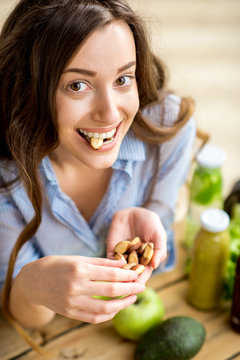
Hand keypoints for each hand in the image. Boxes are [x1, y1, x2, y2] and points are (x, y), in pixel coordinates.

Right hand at [17, 255, 144, 323]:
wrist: (34, 281)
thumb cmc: (58, 265)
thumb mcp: (78, 258)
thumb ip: (101, 263)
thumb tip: (123, 264)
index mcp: (80, 269)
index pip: (111, 273)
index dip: (128, 274)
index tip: (138, 273)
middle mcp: (76, 287)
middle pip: (111, 290)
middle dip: (130, 289)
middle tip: (142, 286)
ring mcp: (73, 302)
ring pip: (105, 308)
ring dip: (122, 304)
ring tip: (132, 298)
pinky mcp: (71, 313)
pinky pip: (94, 318)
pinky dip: (108, 314)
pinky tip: (116, 308)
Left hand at [106, 207, 166, 282]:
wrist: (135, 211)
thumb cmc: (151, 224)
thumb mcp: (159, 235)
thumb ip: (159, 249)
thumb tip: (156, 265)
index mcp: (146, 261)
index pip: (143, 273)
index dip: (141, 280)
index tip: (138, 286)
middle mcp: (134, 260)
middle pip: (130, 274)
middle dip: (128, 281)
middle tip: (125, 287)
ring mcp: (123, 255)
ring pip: (119, 269)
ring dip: (117, 275)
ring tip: (117, 280)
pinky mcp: (112, 249)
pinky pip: (110, 258)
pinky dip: (110, 263)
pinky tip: (112, 266)